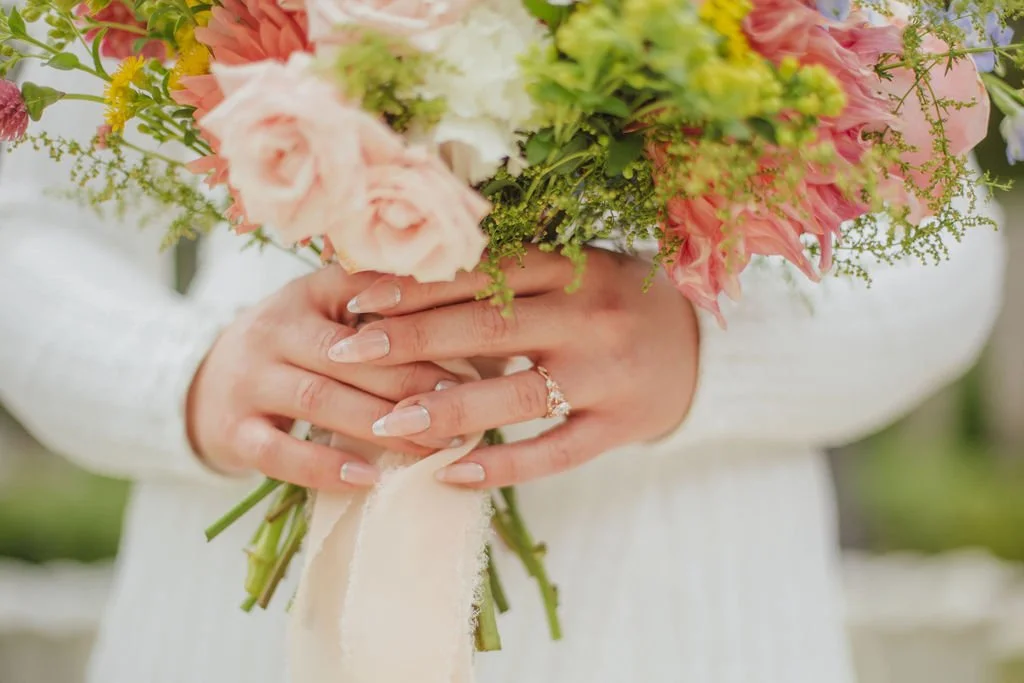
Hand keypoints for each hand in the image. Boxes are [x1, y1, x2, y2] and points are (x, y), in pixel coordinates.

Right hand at [186, 265, 462, 491]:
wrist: (205, 384)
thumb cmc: (297, 350)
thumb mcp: (333, 316)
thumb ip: (391, 318)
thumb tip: (484, 341)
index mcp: (309, 292)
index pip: (365, 291)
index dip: (416, 313)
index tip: (471, 334)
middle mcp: (273, 328)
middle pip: (350, 354)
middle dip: (411, 379)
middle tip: (464, 402)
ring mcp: (249, 379)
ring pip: (319, 400)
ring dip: (381, 424)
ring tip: (434, 444)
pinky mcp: (233, 430)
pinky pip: (280, 452)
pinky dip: (325, 468)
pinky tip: (369, 478)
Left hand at [331, 248, 699, 487]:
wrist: (704, 350)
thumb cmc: (618, 302)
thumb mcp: (577, 269)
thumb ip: (513, 271)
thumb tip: (417, 274)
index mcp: (576, 267)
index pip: (483, 272)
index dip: (418, 283)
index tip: (356, 294)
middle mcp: (590, 317)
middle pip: (488, 328)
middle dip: (409, 339)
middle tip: (346, 350)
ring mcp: (607, 376)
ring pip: (516, 395)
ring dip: (445, 411)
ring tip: (384, 425)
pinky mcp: (618, 426)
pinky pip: (554, 452)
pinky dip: (503, 465)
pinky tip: (450, 474)